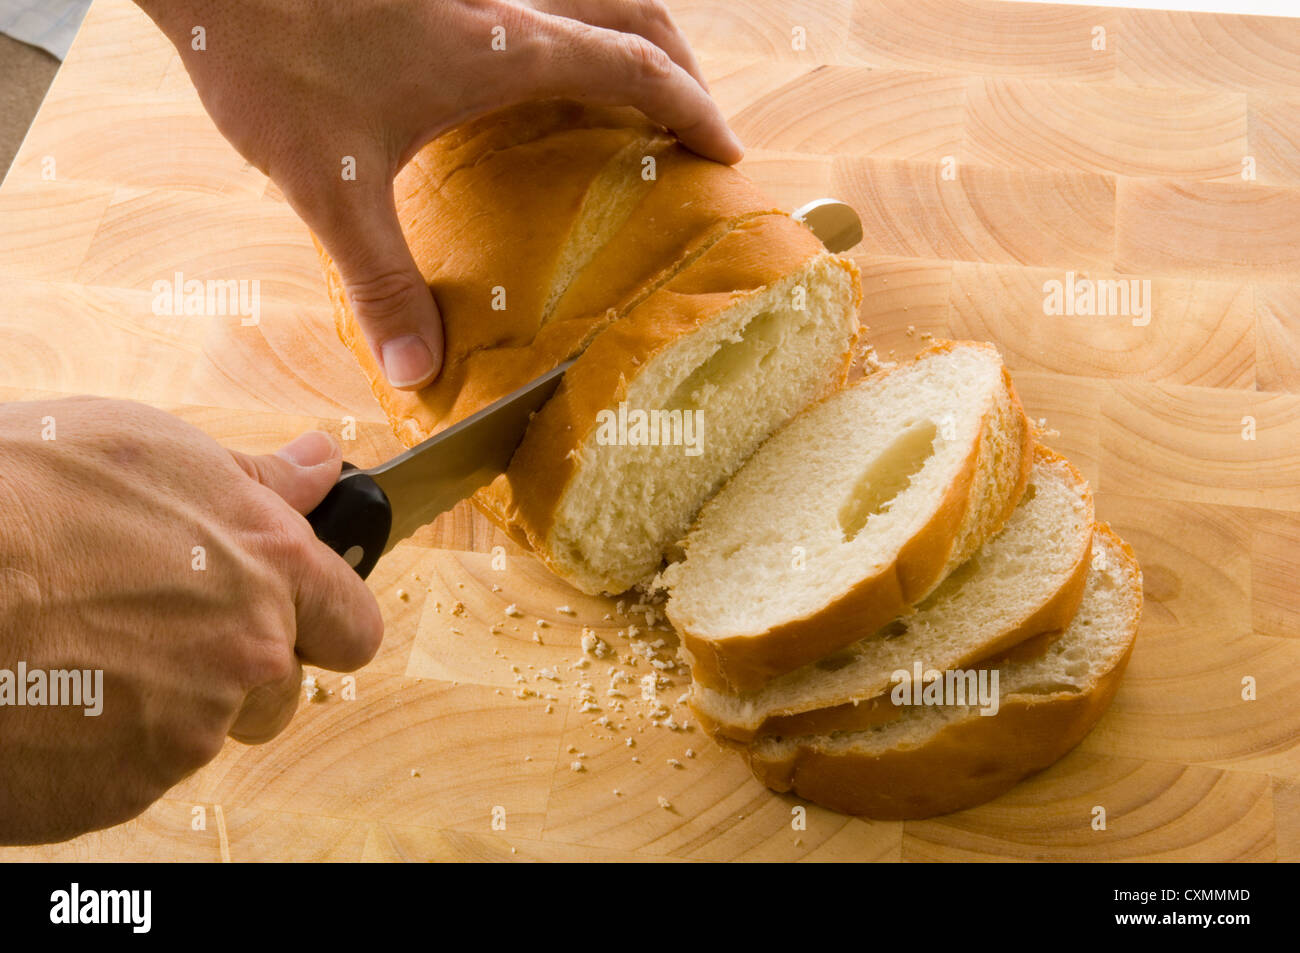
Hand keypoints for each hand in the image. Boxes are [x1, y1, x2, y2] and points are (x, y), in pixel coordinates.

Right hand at [0, 398, 381, 843]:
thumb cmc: (24, 497)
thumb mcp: (152, 450)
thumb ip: (257, 476)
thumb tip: (323, 463)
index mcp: (271, 567)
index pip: (353, 624)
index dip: (326, 621)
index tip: (299, 617)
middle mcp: (250, 653)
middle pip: (283, 687)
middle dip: (240, 668)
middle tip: (158, 629)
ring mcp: (192, 727)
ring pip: (208, 731)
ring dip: (168, 706)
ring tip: (87, 654)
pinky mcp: (128, 785)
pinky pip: (137, 772)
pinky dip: (104, 745)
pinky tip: (54, 694)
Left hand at [136, 0, 742, 389]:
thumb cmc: (270, 52)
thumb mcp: (334, 184)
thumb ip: (384, 281)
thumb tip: (415, 369)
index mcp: (505, 48)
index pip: (634, 67)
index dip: (690, 110)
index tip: (724, 151)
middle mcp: (504, 2)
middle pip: (634, 10)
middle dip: (678, 66)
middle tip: (691, 123)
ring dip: (627, 36)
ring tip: (632, 95)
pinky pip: (534, 0)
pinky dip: (565, 28)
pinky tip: (528, 74)